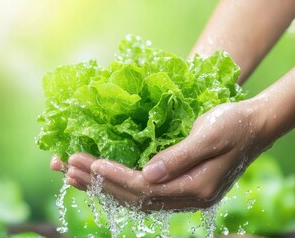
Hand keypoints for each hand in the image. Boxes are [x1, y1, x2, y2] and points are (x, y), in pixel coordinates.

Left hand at [53, 99, 267, 210]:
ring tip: (71, 174)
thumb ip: (180, 157)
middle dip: (99, 182)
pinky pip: (139, 192)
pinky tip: (95, 178)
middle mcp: (186, 198)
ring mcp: (180, 195)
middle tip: (68, 167)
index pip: (147, 188)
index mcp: (196, 188)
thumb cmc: (234, 124)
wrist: (253, 125)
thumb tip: (147, 174)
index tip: (91, 163)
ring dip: (100, 186)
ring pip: (133, 198)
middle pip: (134, 197)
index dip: (117, 177)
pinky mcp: (174, 186)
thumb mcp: (211, 134)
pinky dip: (115, 185)